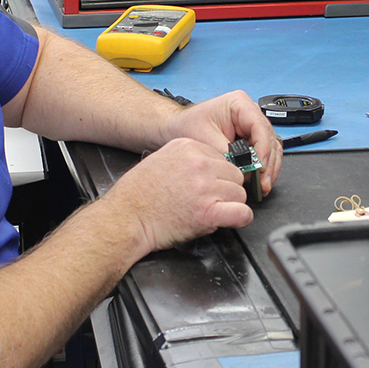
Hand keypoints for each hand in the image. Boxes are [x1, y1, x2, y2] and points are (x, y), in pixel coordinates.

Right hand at [102, 138, 251, 254]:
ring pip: (240, 194)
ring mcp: (205, 187)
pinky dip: (241, 219)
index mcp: (188, 147)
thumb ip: (188, 159)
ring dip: (231, 205)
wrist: (125, 217)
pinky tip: (232, 220)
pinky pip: (242, 213)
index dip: (218, 176)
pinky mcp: (208, 212)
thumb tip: (210, 168)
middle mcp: (199, 164)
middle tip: (210, 201)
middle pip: (235, 175)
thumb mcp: (161, 160)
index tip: (209, 186)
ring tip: (211, 211)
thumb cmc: (138, 194)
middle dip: (226, 190)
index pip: (223, 158)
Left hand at [162, 90, 281, 194]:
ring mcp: (251, 128)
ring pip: (271, 149)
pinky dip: (263, 170)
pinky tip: (259, 182)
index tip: (260, 167)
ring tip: (262, 186)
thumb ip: (225, 152)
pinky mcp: (250, 141)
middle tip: (263, 182)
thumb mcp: (204, 138)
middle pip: (269, 139)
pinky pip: (263, 155)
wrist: (177, 129)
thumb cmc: (188, 126)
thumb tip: (243, 168)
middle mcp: (250, 114)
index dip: (263, 148)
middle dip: (268, 163)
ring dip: (269, 169)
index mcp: (240, 104)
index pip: (260, 126)